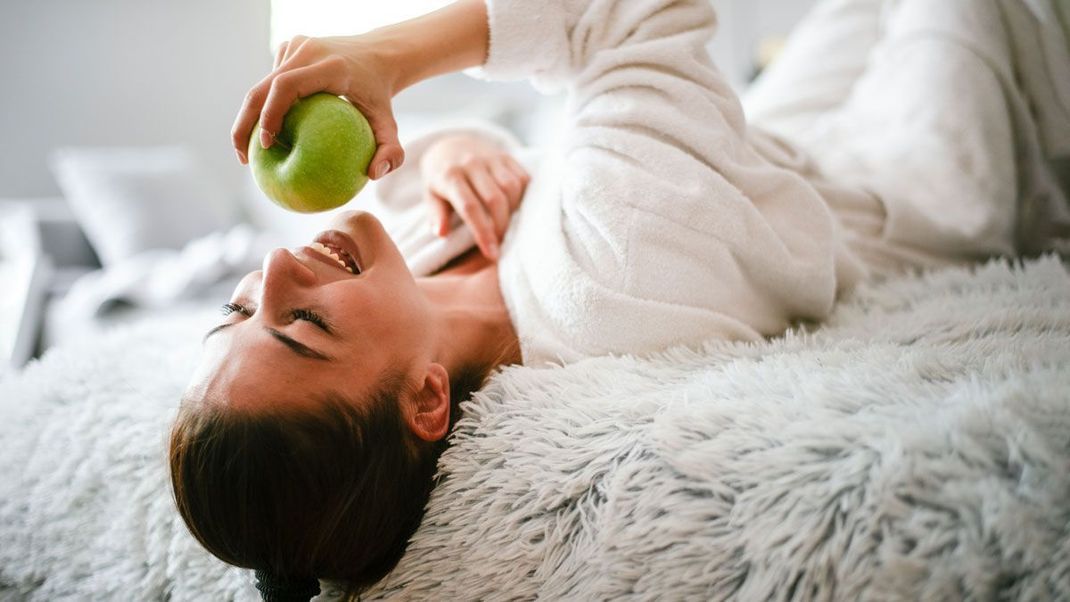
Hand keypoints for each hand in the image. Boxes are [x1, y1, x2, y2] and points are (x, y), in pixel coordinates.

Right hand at [231, 34, 404, 180]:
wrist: (376, 55)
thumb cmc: (380, 96)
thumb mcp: (389, 124)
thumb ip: (392, 151)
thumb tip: (373, 175)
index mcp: (330, 66)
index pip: (286, 87)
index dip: (269, 115)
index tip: (266, 146)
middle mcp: (308, 51)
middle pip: (263, 87)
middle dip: (245, 123)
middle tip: (244, 158)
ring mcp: (296, 46)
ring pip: (262, 85)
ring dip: (251, 117)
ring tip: (249, 152)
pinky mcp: (289, 47)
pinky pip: (270, 81)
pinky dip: (263, 106)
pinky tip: (265, 135)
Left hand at [419, 134, 530, 259]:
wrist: (450, 144)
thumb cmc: (440, 178)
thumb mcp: (430, 194)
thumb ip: (436, 214)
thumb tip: (441, 233)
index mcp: (449, 176)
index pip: (469, 208)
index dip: (483, 233)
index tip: (491, 254)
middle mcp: (471, 164)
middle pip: (495, 200)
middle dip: (501, 226)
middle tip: (500, 242)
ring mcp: (490, 157)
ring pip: (512, 188)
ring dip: (513, 211)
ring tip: (505, 223)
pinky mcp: (506, 156)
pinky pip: (522, 177)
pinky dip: (523, 196)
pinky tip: (514, 207)